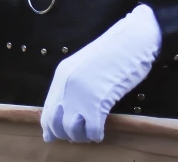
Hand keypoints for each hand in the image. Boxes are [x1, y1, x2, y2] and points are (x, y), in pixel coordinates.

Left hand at [41, 4, 160, 143]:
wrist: (130, 41)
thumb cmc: (112, 52)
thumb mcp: (84, 66)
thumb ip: (73, 84)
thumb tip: (66, 110)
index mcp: (62, 76)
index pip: (47, 111)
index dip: (52, 127)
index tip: (57, 136)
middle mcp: (66, 86)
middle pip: (56, 124)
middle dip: (67, 134)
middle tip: (81, 133)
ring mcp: (81, 94)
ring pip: (72, 131)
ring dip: (82, 136)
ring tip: (92, 131)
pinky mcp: (98, 102)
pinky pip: (92, 131)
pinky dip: (97, 135)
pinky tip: (102, 130)